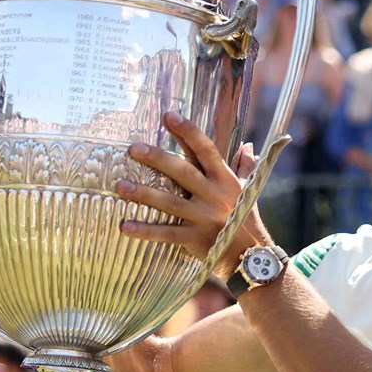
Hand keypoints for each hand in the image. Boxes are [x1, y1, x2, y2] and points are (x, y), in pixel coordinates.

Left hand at [116, 112, 264, 280]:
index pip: (206, 150)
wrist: (252, 256)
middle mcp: (214, 196)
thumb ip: (245, 167)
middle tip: (133, 148)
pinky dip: (145, 230)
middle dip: (157, 159)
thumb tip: (247, 145)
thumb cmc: (247, 219)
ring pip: (170, 202)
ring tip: (119, 186)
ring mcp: (204, 218)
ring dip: (143, 194)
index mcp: (225, 180)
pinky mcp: (194, 239)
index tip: (168, 115)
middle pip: (183, 172)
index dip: (188, 132)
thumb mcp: (249, 189)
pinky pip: (166, 234)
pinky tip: (125, 225)